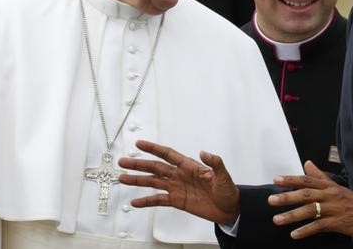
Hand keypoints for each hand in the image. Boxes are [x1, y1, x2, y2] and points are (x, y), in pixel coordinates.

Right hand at [118, 140, 239, 224]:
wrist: (229, 209)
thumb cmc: (228, 190)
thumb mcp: (223, 175)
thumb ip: (214, 163)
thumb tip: (204, 153)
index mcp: (189, 166)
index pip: (168, 154)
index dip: (154, 148)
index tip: (140, 144)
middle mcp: (179, 175)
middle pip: (155, 167)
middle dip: (139, 164)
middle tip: (123, 162)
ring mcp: (177, 188)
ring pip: (153, 182)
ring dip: (138, 180)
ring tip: (123, 178)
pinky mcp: (177, 201)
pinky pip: (159, 200)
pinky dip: (147, 201)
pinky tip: (135, 202)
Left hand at [269, 160, 352, 238]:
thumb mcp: (337, 186)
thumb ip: (320, 176)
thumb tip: (307, 163)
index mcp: (329, 186)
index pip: (307, 180)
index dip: (291, 179)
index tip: (276, 180)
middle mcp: (330, 195)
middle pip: (306, 194)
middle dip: (287, 197)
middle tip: (271, 200)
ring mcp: (334, 209)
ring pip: (310, 210)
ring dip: (292, 215)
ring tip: (277, 219)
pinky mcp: (338, 223)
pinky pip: (319, 226)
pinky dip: (306, 230)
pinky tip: (294, 234)